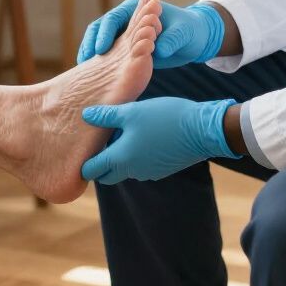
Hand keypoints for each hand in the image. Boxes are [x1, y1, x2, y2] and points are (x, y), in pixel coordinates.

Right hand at [77, 0, 224, 69]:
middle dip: (91, 44)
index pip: (112, 19)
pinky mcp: (125, 47)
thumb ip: (171, 40)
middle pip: (99, 29)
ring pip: (99, 40)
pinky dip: (97, 61)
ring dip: (90, 53)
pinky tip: (92, 74)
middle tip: (84, 62)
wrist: (197, 37)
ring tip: (83, 69)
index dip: (105, 34)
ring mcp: (124, 33)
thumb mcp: (184, 35)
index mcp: (136, 9)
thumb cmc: (191, 31)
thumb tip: (157, 49)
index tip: (101, 50)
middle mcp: (126, 19)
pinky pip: (106, 52)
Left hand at [80, 96, 240, 184]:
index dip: (84, 162)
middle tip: (102, 139)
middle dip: (101, 161)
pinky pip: (141, 165)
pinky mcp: (163, 169)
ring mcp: (149, 172)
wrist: (203, 130)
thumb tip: (86, 116)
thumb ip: (106, 116)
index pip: (92, 171)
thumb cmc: (164, 118)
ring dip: (120, 156)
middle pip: (107, 174)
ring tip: (123, 131)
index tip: (82, 149)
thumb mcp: (132, 112)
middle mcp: (132, 171)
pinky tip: (143, 135)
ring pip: (125, 168)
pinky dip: (136, 155)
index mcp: (120, 159)